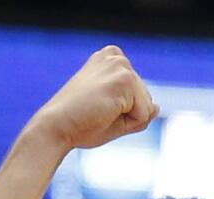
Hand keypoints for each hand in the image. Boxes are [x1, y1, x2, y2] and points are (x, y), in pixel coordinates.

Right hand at [26, 46, 157, 151]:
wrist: (56, 127)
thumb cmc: (80, 123)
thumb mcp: (114, 116)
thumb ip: (138, 111)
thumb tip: (157, 107)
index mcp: (111, 59)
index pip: (139, 96)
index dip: (122, 112)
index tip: (96, 107)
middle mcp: (116, 57)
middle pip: (146, 100)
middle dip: (127, 115)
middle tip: (98, 112)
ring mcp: (121, 66)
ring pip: (147, 108)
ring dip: (127, 118)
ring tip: (100, 112)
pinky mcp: (124, 80)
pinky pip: (143, 114)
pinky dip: (127, 122)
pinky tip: (104, 112)